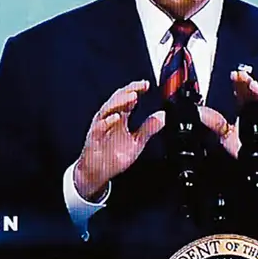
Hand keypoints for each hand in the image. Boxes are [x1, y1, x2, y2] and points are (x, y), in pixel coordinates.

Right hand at [74, 80, 165, 200]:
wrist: (97, 173)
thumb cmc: (113, 156)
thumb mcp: (137, 142)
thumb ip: (149, 128)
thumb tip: (163, 116)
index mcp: (120, 117)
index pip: (128, 98)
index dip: (136, 89)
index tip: (147, 85)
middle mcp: (109, 119)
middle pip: (117, 99)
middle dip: (129, 91)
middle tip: (141, 87)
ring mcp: (101, 127)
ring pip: (108, 109)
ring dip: (120, 102)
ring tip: (132, 97)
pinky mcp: (94, 138)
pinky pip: (99, 127)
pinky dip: (108, 121)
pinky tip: (116, 117)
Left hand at [198, 70, 257, 175]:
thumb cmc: (248, 149)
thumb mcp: (227, 136)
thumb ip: (215, 123)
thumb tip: (200, 113)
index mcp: (245, 109)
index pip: (241, 92)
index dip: (238, 82)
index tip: (233, 75)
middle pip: (253, 93)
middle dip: (247, 83)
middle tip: (241, 75)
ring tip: (252, 85)